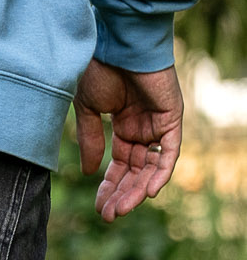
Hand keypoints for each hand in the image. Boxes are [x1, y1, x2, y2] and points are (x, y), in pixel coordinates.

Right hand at [74, 61, 183, 221]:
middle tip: (109, 216)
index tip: (99, 208)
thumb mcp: (87, 111)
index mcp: (123, 126)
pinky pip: (169, 152)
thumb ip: (90, 141)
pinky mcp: (171, 117)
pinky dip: (162, 172)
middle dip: (122, 194)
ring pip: (152, 166)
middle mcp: (143, 128)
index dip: (109, 186)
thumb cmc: (98, 69)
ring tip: (121, 210)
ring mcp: (158, 123)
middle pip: (136, 170)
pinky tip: (150, 192)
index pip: (119, 165)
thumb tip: (89, 172)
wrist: (115, 43)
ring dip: (138, 190)